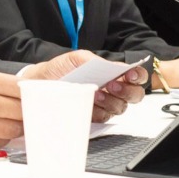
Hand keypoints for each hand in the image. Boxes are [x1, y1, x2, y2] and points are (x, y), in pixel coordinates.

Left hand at [23, 50, 146, 122]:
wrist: (39, 84)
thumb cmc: (60, 69)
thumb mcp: (76, 58)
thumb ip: (94, 60)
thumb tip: (111, 66)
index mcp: (112, 73)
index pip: (136, 76)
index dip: (139, 76)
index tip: (131, 75)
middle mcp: (112, 90)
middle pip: (134, 95)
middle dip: (127, 91)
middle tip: (112, 85)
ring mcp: (104, 104)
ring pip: (120, 108)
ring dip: (111, 101)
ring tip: (96, 94)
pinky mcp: (94, 117)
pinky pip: (105, 118)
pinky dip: (100, 112)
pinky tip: (91, 104)